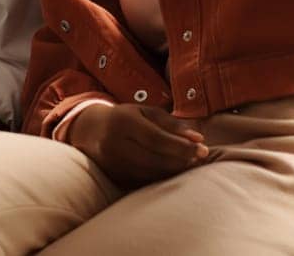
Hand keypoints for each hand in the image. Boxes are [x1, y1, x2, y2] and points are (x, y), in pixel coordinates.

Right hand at [65, 103, 209, 189]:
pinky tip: (175, 170)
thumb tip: (198, 138)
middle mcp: (114, 143)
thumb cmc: (126, 118)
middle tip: (201, 157)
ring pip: (150, 172)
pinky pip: (143, 180)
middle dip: (181, 159)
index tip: (203, 149)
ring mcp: (112, 162)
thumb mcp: (146, 113)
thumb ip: (173, 124)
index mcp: (123, 122)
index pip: (157, 138)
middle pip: (154, 158)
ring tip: (191, 163)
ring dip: (174, 170)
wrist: (90, 131)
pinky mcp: (114, 176)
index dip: (181, 146)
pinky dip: (163, 177)